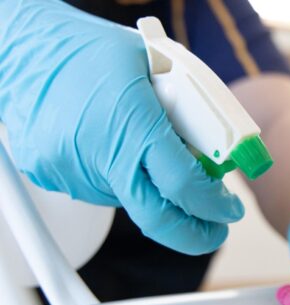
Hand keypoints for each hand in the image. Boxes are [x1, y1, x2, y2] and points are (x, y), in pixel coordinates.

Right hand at [0, 0, 242, 253]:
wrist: (22, 47)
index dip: (214, 206)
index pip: (183, 186)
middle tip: (215, 230)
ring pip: (130, 200)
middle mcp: (99, 155)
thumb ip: (191, 111)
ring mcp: (72, 171)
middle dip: (195, 235)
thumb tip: (220, 152)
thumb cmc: (92, 50)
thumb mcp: (159, 66)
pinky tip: (112, 145)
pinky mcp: (53, 176)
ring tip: (144, 147)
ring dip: (151, 190)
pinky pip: (101, 189)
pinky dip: (119, 177)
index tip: (230, 211)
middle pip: (157, 220)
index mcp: (132, 124)